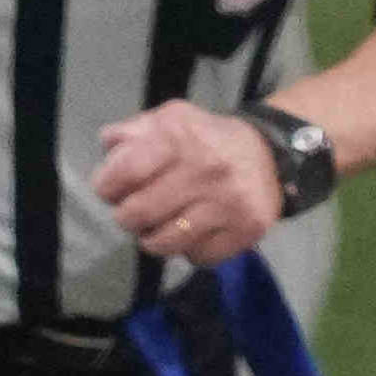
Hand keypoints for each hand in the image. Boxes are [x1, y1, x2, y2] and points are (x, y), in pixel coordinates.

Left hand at [89, 100, 286, 273]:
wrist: (269, 156)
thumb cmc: (207, 140)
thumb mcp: (171, 119)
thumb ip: (134, 131)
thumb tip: (108, 147)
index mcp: (180, 138)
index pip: (127, 170)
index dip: (107, 186)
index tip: (109, 192)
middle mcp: (205, 170)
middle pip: (140, 213)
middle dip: (126, 219)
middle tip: (131, 216)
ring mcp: (228, 203)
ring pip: (167, 242)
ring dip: (153, 241)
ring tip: (157, 229)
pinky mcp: (246, 229)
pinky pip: (199, 256)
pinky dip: (188, 251)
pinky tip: (191, 235)